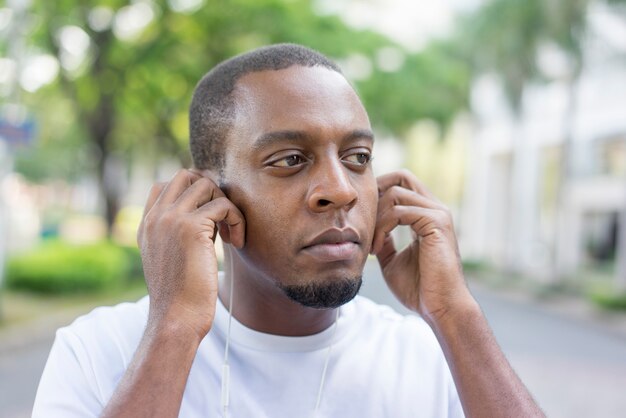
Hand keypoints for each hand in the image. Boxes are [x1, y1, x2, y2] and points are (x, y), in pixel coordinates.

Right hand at [137, 169, 244, 339]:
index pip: (166, 185)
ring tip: (230, 233)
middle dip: (210, 190)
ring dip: (225, 204)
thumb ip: (181, 234)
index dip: (193, 194)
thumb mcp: (173, 259)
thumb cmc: (180, 297)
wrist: (175, 319)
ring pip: (206, 184)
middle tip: (221, 219)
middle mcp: (156, 217)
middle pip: (185, 175)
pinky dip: (237, 220)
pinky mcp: (191, 227)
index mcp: (147, 224)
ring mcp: (171, 219)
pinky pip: (223, 205)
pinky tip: (237, 243)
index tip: (209, 220)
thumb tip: (211, 215)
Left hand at [371, 170, 471, 324]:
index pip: (401, 184)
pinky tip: (378, 249)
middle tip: (362, 219)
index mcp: (426, 215)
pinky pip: (400, 211)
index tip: (361, 217)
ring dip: (376, 217)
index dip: (378, 193)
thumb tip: (370, 228)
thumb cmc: (419, 288)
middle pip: (401, 176)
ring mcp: (438, 213)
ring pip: (396, 192)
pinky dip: (383, 227)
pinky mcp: (437, 223)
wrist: (439, 308)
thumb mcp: (392, 260)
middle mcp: (435, 209)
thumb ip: (384, 240)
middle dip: (376, 192)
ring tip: (372, 245)